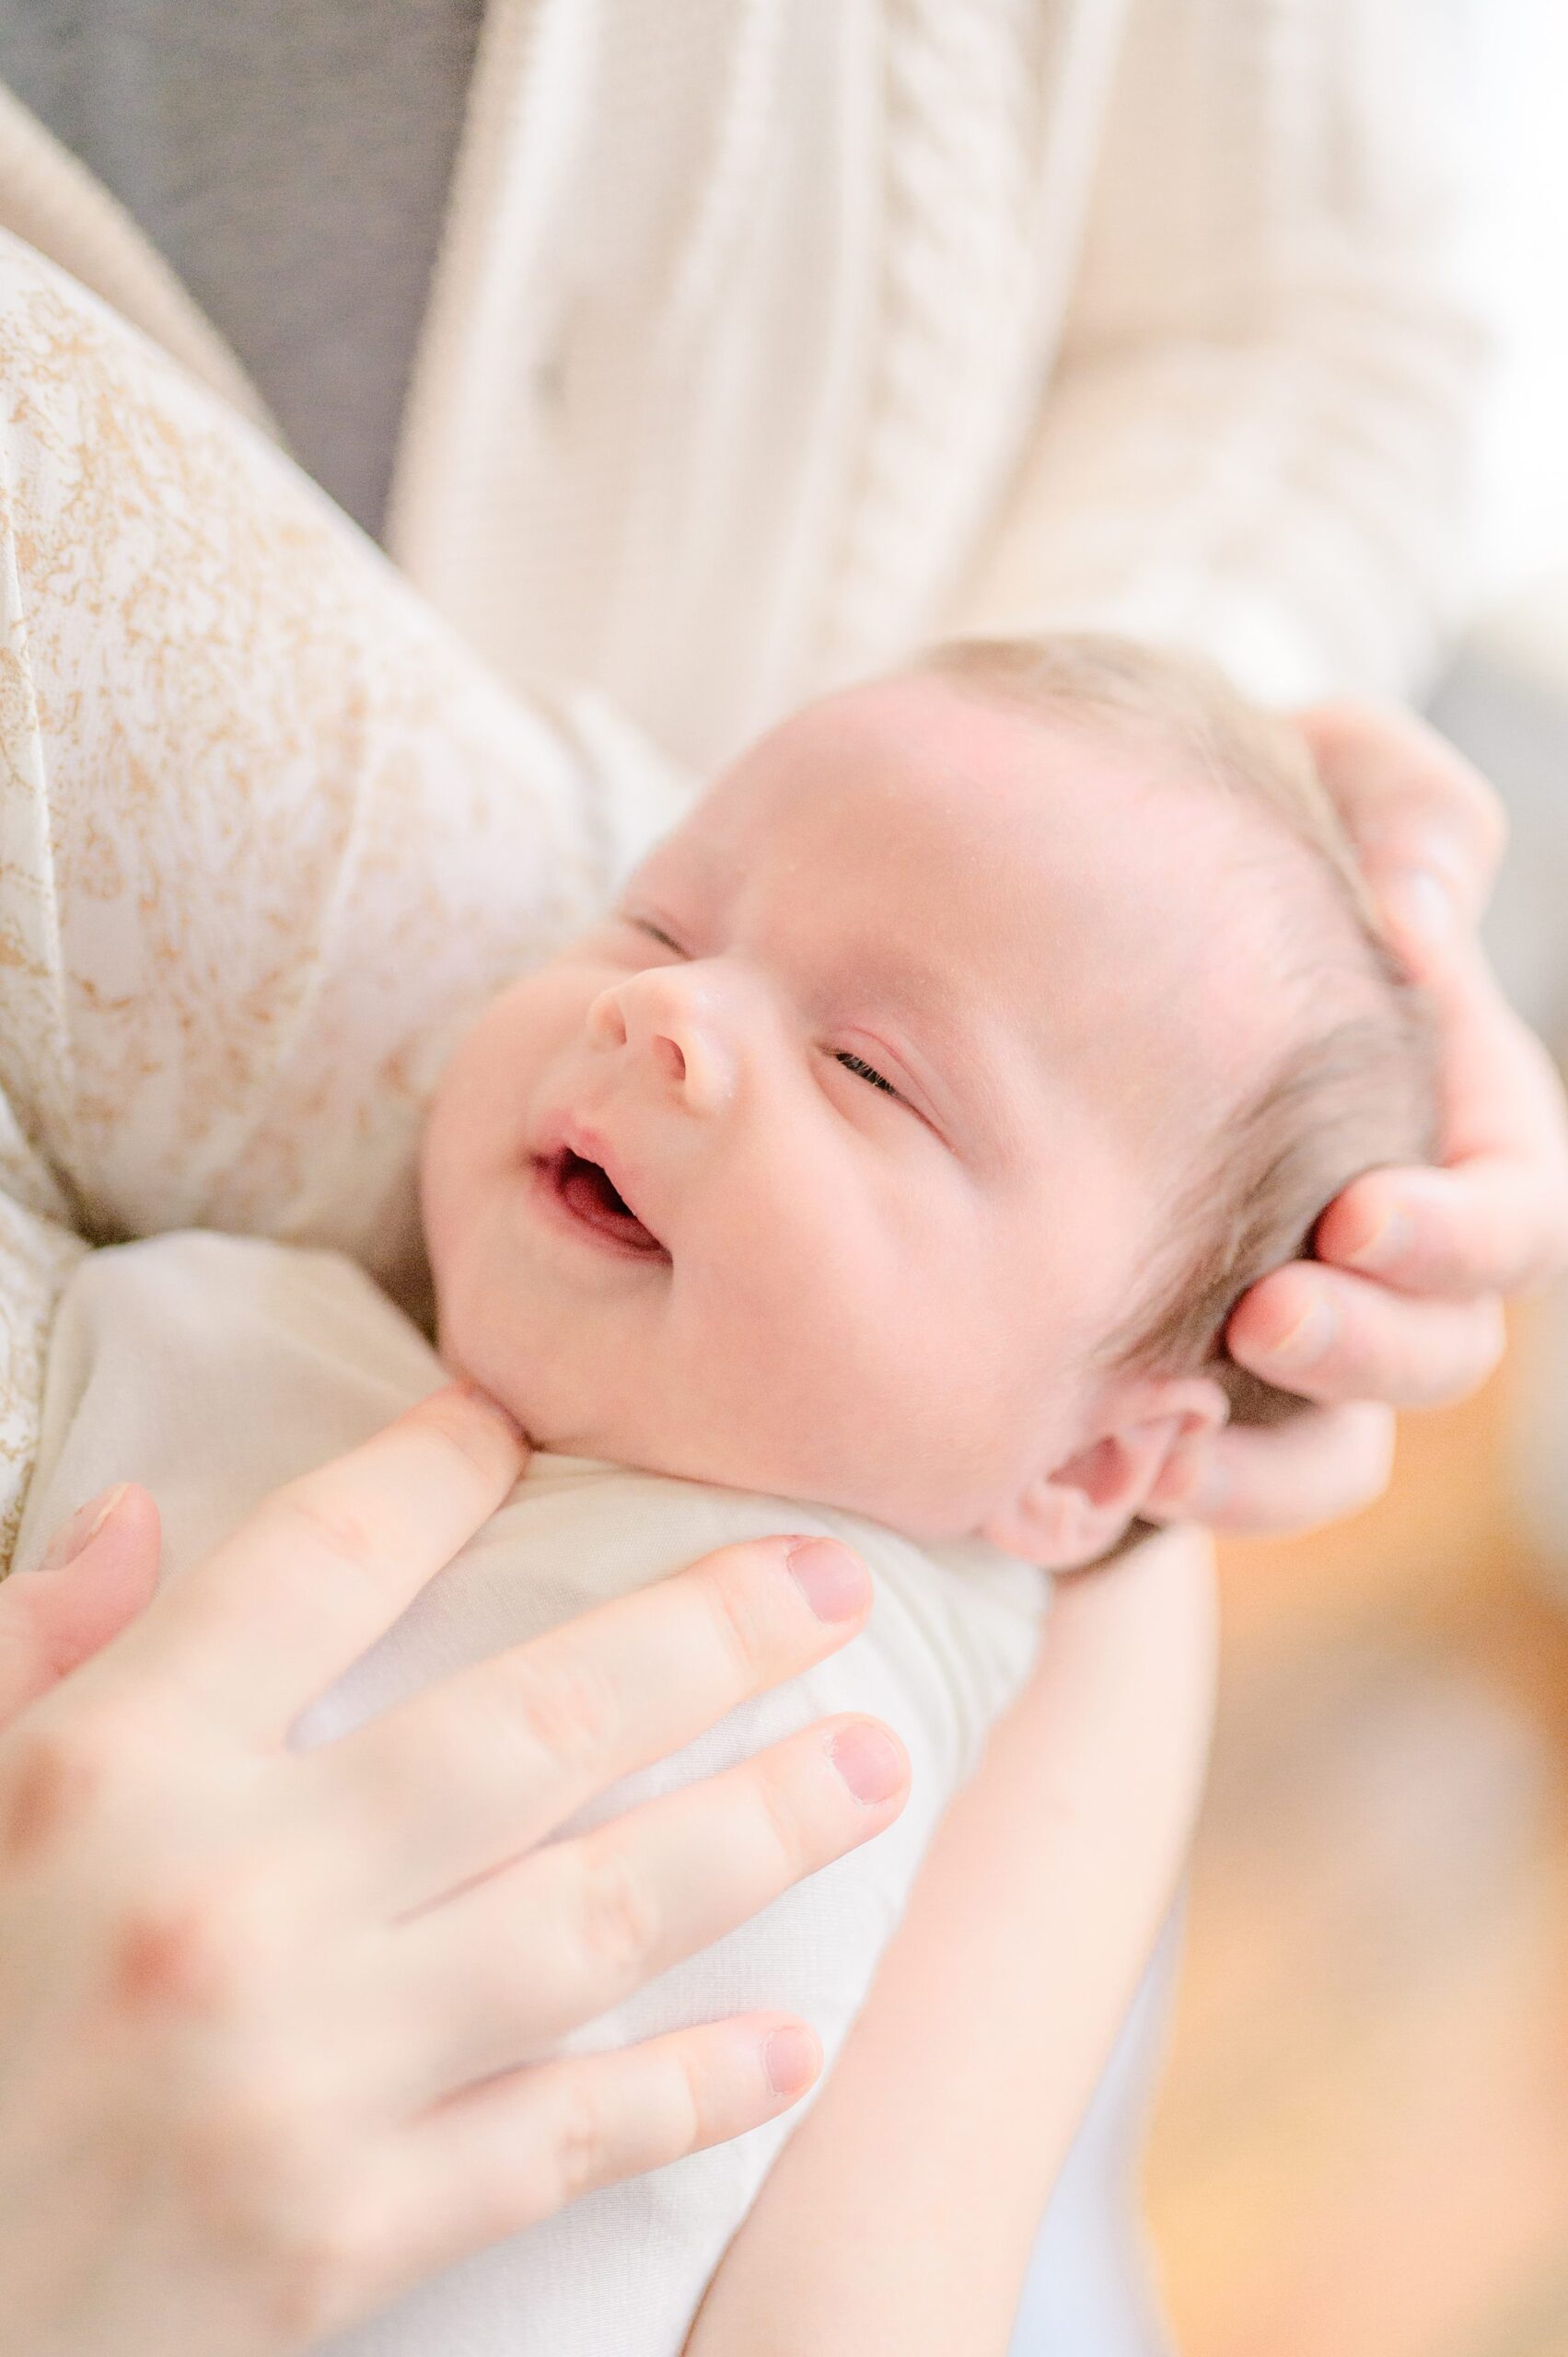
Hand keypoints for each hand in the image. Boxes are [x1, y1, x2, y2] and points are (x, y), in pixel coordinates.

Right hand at [0, 1387, 905, 2356]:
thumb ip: (29, 1650)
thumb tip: (138, 1513)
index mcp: (110, 1766)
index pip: (323, 1561)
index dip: (439, 1468)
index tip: (515, 1428)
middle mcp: (223, 1898)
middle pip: (534, 1721)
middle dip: (712, 1636)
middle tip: (833, 1583)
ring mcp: (301, 2076)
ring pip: (598, 1914)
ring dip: (762, 1829)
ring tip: (873, 1765)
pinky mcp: (345, 2238)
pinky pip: (567, 2136)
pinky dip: (695, 2086)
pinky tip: (796, 2036)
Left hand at [1147, 699, 1567, 1534]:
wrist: (1080, 923)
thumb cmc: (1231, 843)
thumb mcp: (1323, 782)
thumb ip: (1401, 807)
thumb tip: (1420, 908)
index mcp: (1463, 1131)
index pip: (1516, 1217)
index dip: (1456, 1237)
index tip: (1356, 1213)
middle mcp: (1394, 1251)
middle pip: (1437, 1353)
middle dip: (1364, 1351)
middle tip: (1263, 1319)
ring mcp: (1297, 1327)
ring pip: (1331, 1450)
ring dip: (1265, 1468)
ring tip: (1164, 1451)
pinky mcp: (1187, 1383)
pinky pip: (1200, 1474)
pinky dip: (1151, 1492)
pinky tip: (1056, 1481)